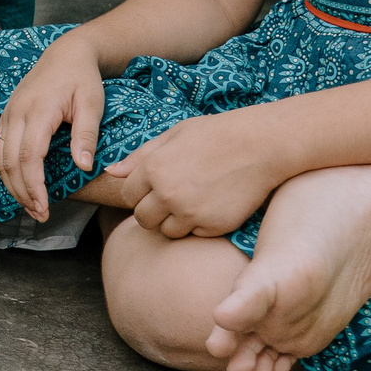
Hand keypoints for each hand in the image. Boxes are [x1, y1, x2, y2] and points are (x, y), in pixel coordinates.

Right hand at [0, 33, 107, 221]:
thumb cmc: (82, 79)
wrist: (66, 54)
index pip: (28, 156)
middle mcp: (17, 113)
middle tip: (40, 214)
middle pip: (10, 161)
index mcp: (38, 111)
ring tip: (29, 205)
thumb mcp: (92, 104)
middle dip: (22, 192)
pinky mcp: (7, 115)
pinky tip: (15, 183)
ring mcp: (8, 113)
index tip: (44, 207)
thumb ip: (86, 135)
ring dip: (10, 184)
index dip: (33, 185)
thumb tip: (83, 167)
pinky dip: (2, 169)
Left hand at [101, 111, 282, 239]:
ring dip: (176, 221)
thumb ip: (139, 156)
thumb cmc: (215, 135)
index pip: (127, 195)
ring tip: (195, 199)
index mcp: (153, 168)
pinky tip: (213, 204)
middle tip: (175, 197)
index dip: (140, 193)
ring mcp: (190, 212)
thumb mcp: (173, 135)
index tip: (156, 188)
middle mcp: (167, 194)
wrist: (260, 145)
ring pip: (167, 232)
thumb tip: (110, 172)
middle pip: (143, 219)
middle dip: (153, 211)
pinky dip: (200, 226)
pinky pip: (194, 235)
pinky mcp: (212, 226)